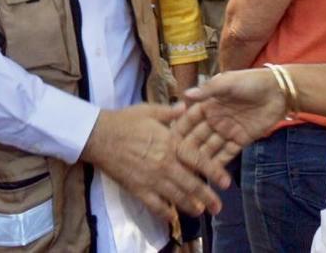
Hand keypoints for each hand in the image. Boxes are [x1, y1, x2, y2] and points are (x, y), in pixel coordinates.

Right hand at [80, 104, 220, 221]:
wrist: (99, 135)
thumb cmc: (124, 121)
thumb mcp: (149, 110)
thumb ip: (170, 112)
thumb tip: (186, 107)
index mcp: (170, 143)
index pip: (198, 160)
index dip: (214, 172)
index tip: (226, 182)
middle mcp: (165, 164)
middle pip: (191, 184)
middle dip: (207, 197)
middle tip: (218, 207)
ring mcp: (152, 179)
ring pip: (177, 198)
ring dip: (190, 206)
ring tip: (200, 212)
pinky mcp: (138, 189)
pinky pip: (155, 206)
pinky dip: (165, 214)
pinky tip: (171, 218)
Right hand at [174, 70, 285, 186]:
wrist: (278, 90)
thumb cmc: (250, 81)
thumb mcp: (228, 83)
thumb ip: (208, 91)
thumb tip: (186, 94)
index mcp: (208, 104)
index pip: (189, 120)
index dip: (179, 131)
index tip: (167, 144)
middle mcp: (214, 119)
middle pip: (197, 137)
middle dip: (188, 150)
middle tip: (176, 166)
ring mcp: (227, 131)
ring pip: (211, 148)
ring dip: (203, 161)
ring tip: (191, 175)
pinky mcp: (241, 140)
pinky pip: (227, 154)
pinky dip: (220, 164)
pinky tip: (211, 176)